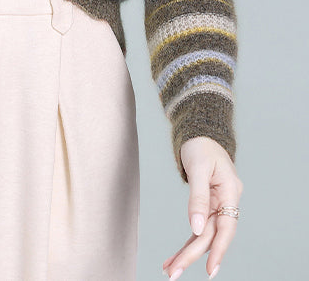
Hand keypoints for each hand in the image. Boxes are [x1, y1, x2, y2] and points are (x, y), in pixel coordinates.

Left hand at [162, 136, 242, 279]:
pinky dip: (188, 241)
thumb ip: (198, 198)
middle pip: (211, 234)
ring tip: (169, 268)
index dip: (218, 250)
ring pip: (204, 235)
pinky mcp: (208, 205)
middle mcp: (226, 202)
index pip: (226, 227)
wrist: (201, 132)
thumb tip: (196, 227)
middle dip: (192, 255)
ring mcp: (218, 205)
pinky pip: (199, 227)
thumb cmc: (201, 146)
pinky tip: (177, 255)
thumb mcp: (198, 168)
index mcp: (230, 192)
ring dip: (187, 252)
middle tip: (173, 273)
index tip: (209, 271)